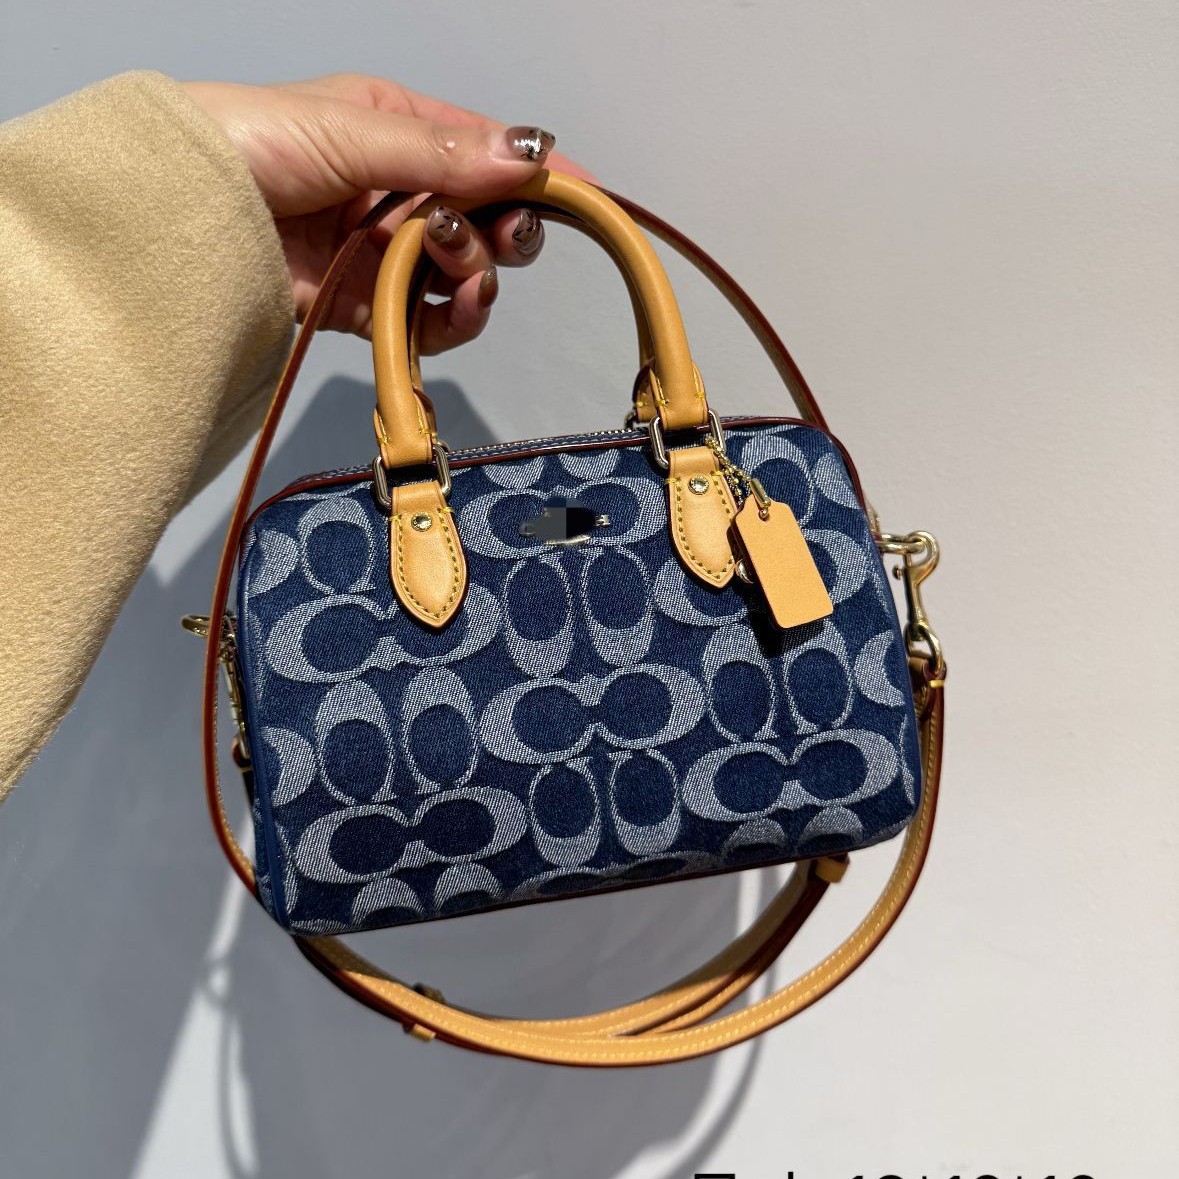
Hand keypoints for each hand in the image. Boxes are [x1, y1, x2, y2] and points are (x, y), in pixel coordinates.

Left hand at [182, 73, 596, 347]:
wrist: (174, 215)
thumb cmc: (247, 144)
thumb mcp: (352, 131)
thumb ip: (443, 154)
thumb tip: (529, 152)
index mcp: (394, 130)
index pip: (483, 151)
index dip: (536, 173)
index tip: (587, 196)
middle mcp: (395, 191)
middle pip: (483, 218)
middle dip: (502, 229)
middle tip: (500, 235)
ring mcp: (382, 252)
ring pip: (462, 273)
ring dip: (474, 273)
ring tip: (454, 267)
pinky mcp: (365, 307)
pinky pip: (429, 321)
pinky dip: (452, 319)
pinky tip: (457, 305)